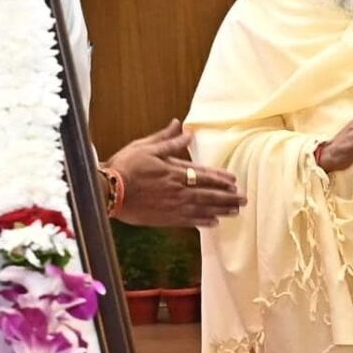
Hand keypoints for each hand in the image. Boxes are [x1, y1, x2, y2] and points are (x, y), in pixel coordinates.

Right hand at [108, 123, 242, 227]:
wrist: (109, 191)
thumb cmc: (125, 166)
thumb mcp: (146, 147)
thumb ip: (167, 140)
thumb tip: (183, 128)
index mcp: (174, 171)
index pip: (204, 174)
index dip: (220, 178)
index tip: (234, 181)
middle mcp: (178, 189)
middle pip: (209, 193)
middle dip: (228, 196)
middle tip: (244, 199)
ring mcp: (173, 205)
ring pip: (203, 208)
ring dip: (221, 209)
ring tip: (235, 212)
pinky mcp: (165, 218)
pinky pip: (189, 221)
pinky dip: (202, 222)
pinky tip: (213, 223)